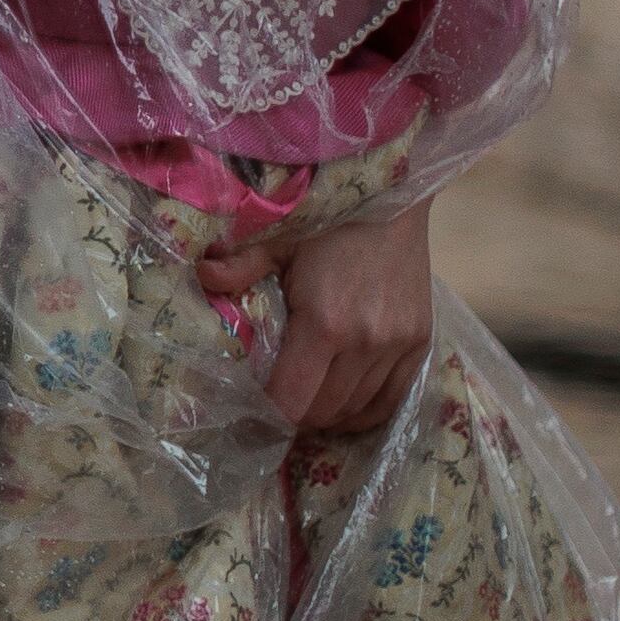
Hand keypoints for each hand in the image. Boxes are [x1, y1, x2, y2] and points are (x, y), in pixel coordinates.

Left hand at [199, 201, 434, 436]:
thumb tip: (200, 274)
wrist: (395, 205)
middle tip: (277, 404)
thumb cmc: (330, 223)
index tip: (253, 408)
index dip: (270, 412)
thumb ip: (240, 267)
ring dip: (328, 414)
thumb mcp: (278, 242)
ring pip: (356, 409)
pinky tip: (343, 406)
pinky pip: (391, 400)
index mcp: (324, 323)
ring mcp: (397, 345)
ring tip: (307, 403)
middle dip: (295, 415)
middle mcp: (365, 342)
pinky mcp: (420, 343)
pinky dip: (364, 411)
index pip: (292, 399)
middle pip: (323, 410)